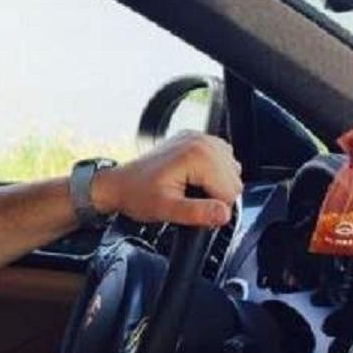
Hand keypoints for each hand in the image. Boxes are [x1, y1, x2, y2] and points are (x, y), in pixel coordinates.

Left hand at [92, 132, 242, 226]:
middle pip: (233, 180)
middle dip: (214, 196)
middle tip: (187, 200)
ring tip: (188, 190)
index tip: (192, 209)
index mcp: (198, 155)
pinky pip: (221, 161)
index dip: (214, 207)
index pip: (231, 191)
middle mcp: (202, 141)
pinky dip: (211, 174)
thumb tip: (223, 214)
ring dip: (214, 185)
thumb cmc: (137, 195)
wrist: (119, 183)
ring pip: (230, 171)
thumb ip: (196, 212)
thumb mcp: (166, 209)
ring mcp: (199, 138)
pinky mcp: (196, 140)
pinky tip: (192, 181)